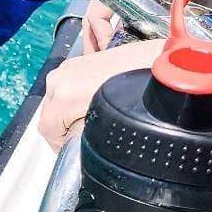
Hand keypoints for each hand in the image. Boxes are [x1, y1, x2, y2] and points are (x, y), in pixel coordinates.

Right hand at [37, 39, 164, 148]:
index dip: (61, 146)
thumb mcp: (110, 124)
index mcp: (63, 95)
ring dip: (70, 115)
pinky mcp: (79, 60)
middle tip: (89, 138)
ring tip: (96, 119)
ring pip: (58, 102)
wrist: (164, 61)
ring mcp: (69, 66)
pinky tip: (97, 102)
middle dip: (65, 129)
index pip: (47, 131)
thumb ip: (85, 138)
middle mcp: (61, 78)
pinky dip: (76, 100)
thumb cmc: (143, 88)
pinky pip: (67, 88)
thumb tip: (77, 148)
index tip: (76, 150)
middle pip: (49, 115)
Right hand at [81, 0, 207, 50]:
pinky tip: (121, 41)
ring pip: (102, 15)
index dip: (100, 37)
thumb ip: (153, 15)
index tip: (111, 52)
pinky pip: (117, 11)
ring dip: (101, 35)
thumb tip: (144, 44)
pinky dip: (114, 27)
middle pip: (93, 17)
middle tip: (95, 63)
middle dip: (93, 40)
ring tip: (105, 56)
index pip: (95, 15)